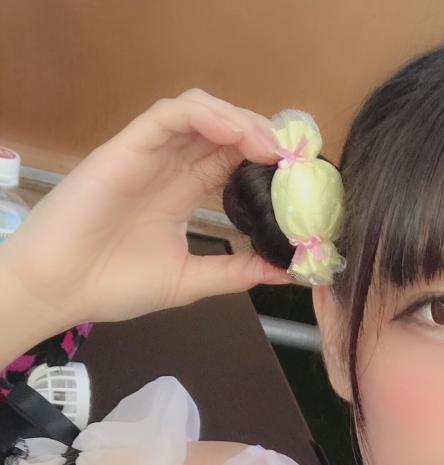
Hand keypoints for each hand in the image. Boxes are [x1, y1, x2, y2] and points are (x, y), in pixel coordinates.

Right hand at [1, 88, 292, 329]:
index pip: (231, 160)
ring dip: (239, 120)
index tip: (300, 176)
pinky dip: (204, 115)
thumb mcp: (191, 281)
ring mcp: (148, 154)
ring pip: (200, 113)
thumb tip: (285, 271)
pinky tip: (232, 132)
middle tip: (293, 157)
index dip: (266, 160)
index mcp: (181, 193)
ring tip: (267, 145)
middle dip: (261, 136)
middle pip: (222, 131)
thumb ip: (236, 272)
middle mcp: (168, 167)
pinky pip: (168, 115)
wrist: (61, 289)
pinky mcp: (127, 147)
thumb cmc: (113, 285)